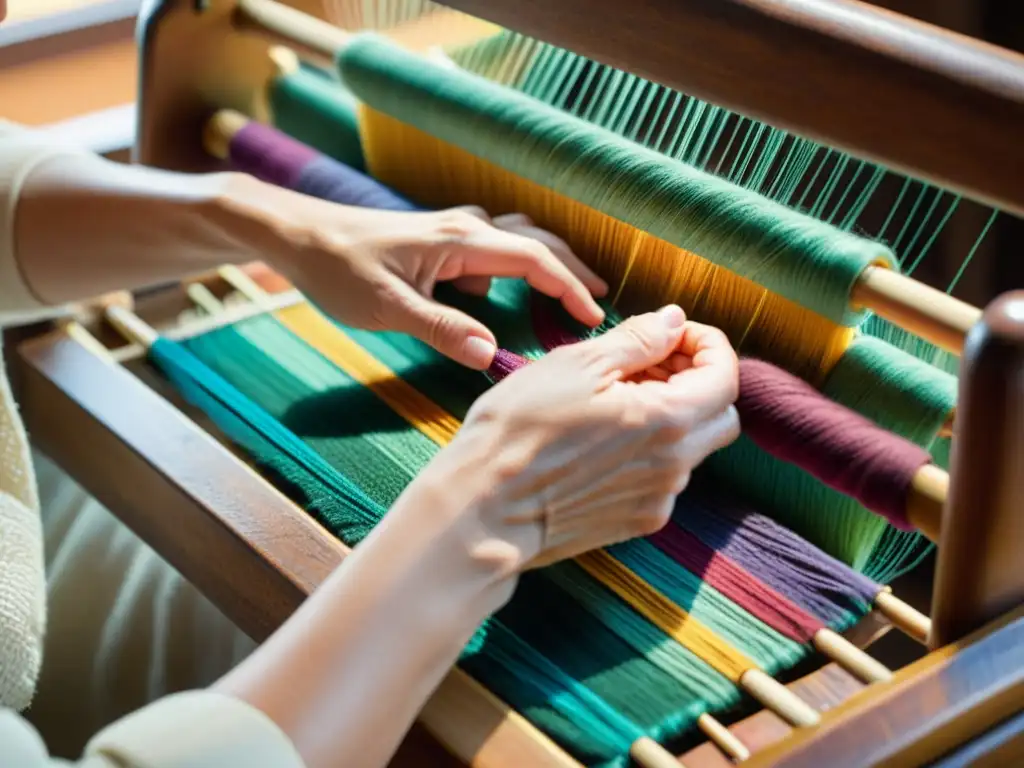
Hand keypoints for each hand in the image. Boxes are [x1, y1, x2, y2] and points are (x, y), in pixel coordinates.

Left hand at [267, 198, 607, 368]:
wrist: (297, 233)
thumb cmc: (337, 268)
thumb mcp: (387, 308)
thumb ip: (441, 329)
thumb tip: (490, 354)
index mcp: (462, 240)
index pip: (534, 260)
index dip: (570, 288)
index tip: (594, 318)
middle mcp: (465, 227)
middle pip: (536, 241)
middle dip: (572, 270)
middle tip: (601, 301)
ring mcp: (451, 230)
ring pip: (515, 240)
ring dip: (546, 263)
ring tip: (568, 294)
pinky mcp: (437, 239)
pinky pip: (489, 248)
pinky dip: (511, 268)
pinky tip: (496, 296)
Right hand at [404, 305, 740, 569]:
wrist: (483, 509)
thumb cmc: (520, 430)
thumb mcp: (577, 365)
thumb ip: (638, 341)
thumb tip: (675, 322)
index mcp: (669, 421)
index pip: (726, 377)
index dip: (707, 345)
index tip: (674, 333)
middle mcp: (675, 467)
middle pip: (719, 415)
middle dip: (695, 380)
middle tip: (647, 362)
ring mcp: (657, 500)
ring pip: (690, 448)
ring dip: (670, 415)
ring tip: (613, 399)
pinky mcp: (635, 522)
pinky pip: (662, 478)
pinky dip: (648, 450)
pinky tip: (601, 439)